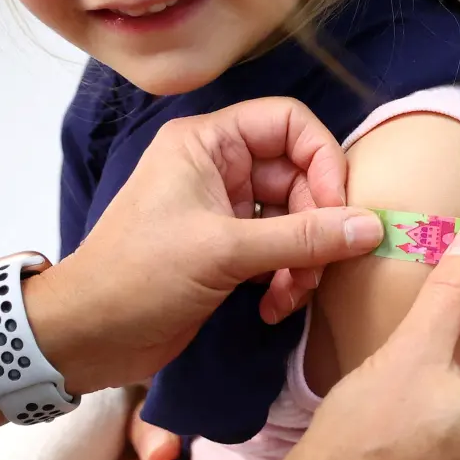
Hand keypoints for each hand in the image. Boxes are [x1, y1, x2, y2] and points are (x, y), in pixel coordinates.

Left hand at [30, 97, 385, 394]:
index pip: (290, 123)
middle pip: (300, 176)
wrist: (88, 337)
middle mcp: (218, 167)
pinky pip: (279, 250)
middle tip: (317, 268)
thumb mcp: (224, 252)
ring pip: (295, 218)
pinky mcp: (227, 250)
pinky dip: (285, 278)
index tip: (339, 210)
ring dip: (304, 260)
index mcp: (208, 143)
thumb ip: (302, 238)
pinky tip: (272, 309)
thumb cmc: (138, 277)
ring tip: (291, 295)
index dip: (324, 161)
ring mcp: (223, 210)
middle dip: (317, 225)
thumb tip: (372, 227)